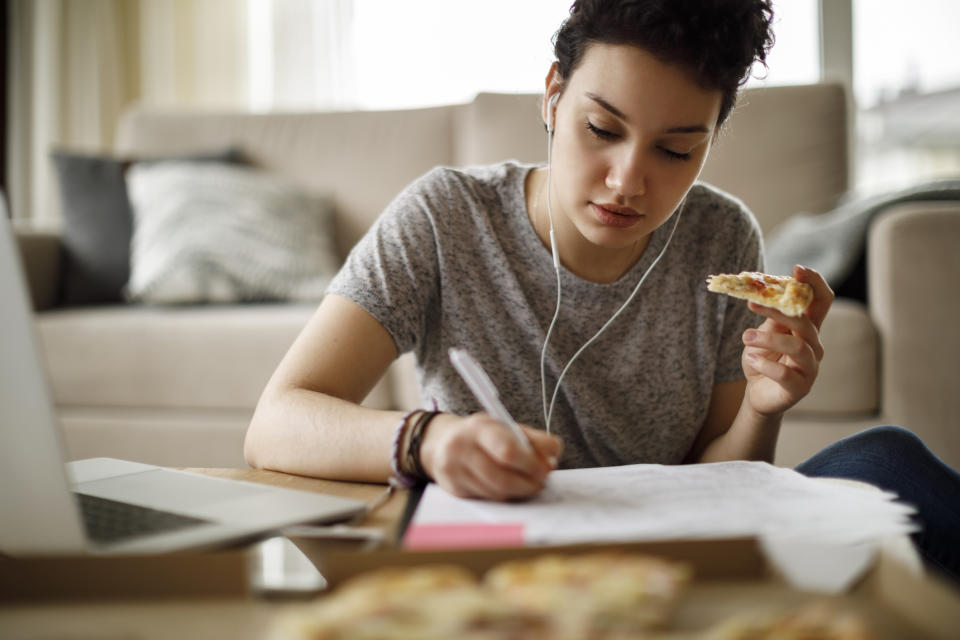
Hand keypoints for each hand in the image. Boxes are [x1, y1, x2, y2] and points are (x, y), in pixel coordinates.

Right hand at [419, 413, 562, 500]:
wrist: (440, 442)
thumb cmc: (483, 436)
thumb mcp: (506, 427)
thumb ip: (533, 440)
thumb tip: (552, 459)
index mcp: (480, 427)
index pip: (507, 450)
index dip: (531, 464)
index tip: (546, 470)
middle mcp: (462, 448)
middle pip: (502, 477)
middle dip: (528, 483)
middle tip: (542, 483)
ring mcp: (454, 470)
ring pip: (496, 492)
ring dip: (519, 492)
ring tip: (529, 485)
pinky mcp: (454, 489)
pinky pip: (487, 499)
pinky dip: (504, 496)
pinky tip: (510, 489)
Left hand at [741, 265, 833, 416]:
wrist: (757, 393)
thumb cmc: (763, 359)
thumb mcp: (763, 335)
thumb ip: (770, 318)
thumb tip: (765, 293)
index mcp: (808, 328)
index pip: (821, 301)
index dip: (814, 283)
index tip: (797, 269)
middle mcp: (814, 346)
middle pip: (805, 322)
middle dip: (777, 311)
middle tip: (750, 304)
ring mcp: (810, 368)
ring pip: (797, 347)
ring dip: (767, 339)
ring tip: (745, 337)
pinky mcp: (800, 388)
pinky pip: (785, 374)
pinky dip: (765, 364)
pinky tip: (751, 360)